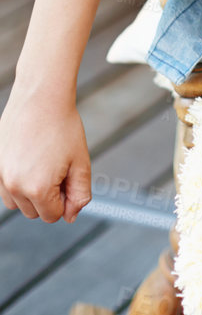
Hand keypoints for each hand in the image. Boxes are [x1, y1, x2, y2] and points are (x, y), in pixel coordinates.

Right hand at [0, 90, 90, 222]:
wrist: (41, 98)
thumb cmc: (63, 127)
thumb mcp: (81, 162)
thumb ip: (80, 194)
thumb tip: (70, 216)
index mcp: (38, 188)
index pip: (53, 216)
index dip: (65, 199)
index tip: (68, 176)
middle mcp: (14, 186)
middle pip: (34, 213)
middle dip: (48, 197)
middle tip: (58, 167)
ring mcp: (1, 176)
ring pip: (17, 203)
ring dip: (31, 193)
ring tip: (43, 164)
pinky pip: (5, 189)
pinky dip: (17, 183)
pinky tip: (30, 160)